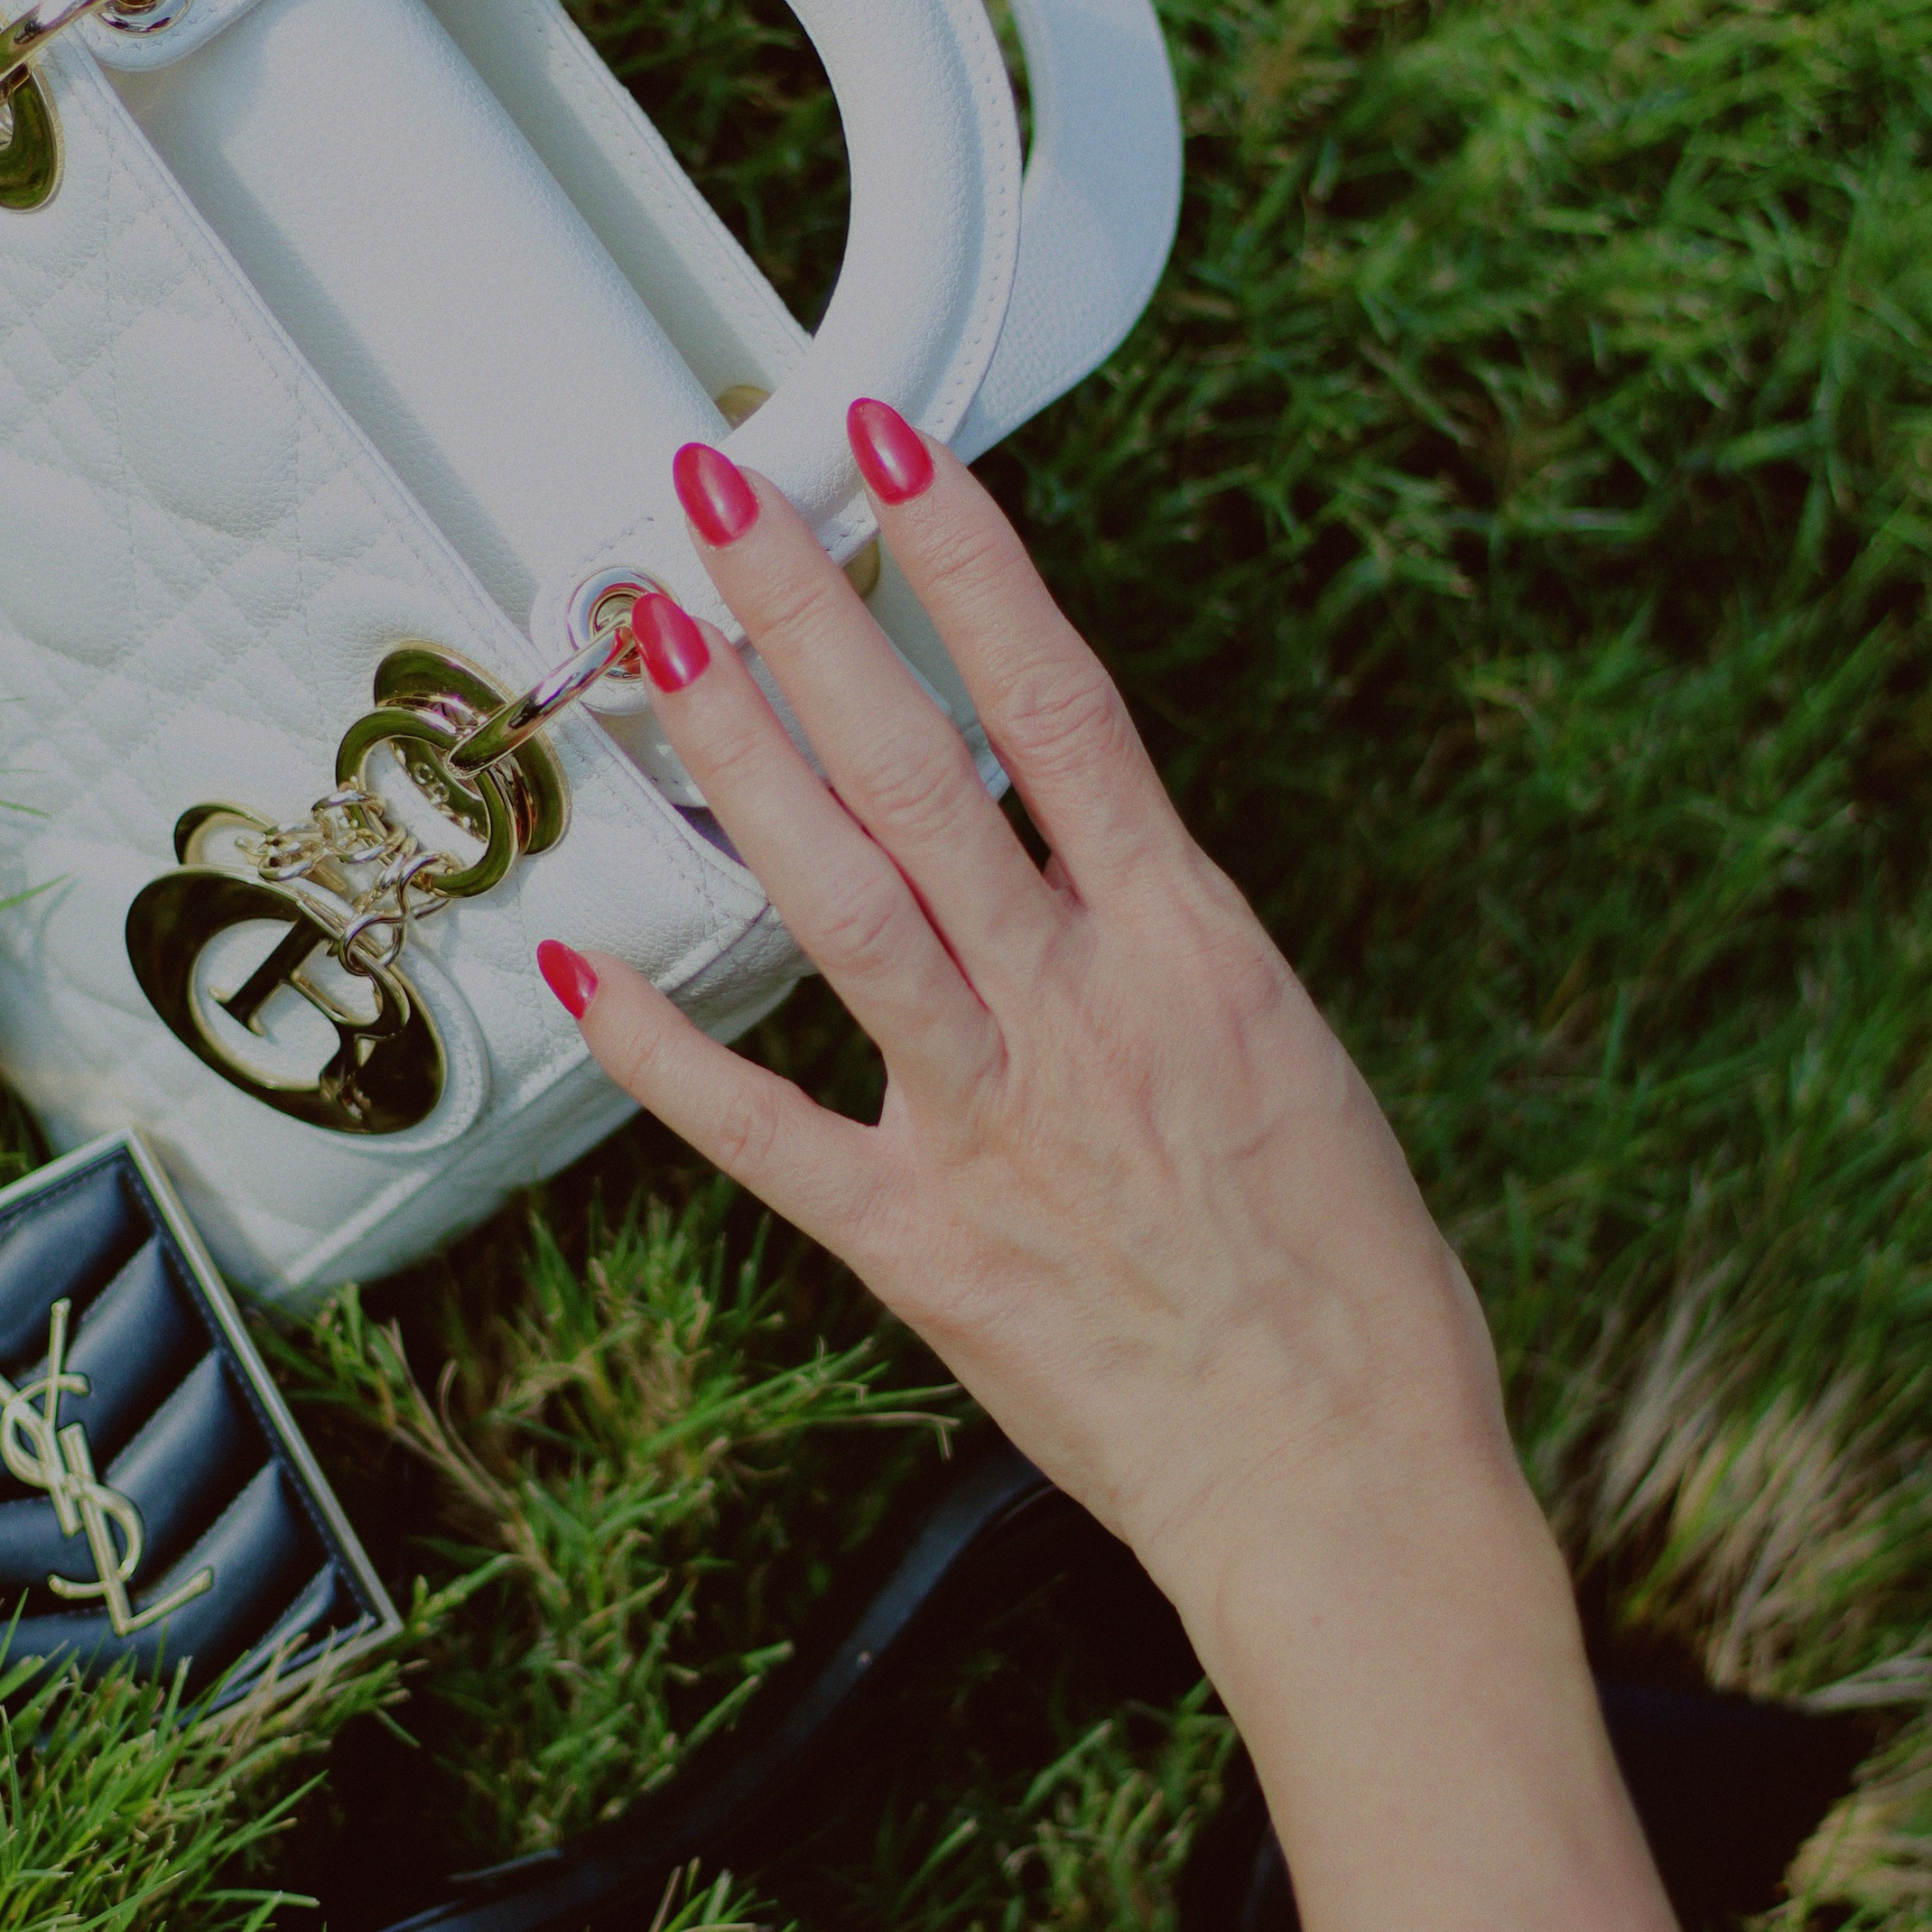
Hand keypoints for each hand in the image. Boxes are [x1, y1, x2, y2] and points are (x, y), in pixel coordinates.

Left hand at [539, 401, 1538, 1683]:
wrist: (1349, 1484)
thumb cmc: (1352, 1288)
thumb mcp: (1289, 1060)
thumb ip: (1168, 951)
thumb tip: (1084, 857)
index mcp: (1193, 951)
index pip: (1063, 705)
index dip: (972, 559)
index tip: (895, 447)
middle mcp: (1082, 1010)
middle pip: (923, 772)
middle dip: (813, 616)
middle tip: (716, 499)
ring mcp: (993, 1123)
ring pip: (843, 904)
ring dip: (741, 762)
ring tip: (659, 641)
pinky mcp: (923, 1246)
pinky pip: (768, 1135)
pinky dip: (666, 1055)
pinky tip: (578, 966)